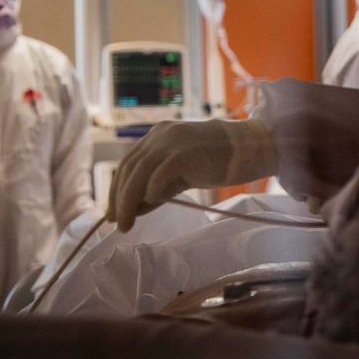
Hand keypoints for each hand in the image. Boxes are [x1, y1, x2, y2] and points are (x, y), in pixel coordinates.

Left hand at [108, 119, 275, 231]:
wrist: (245, 150)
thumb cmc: (214, 162)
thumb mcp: (180, 174)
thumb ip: (157, 187)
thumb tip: (133, 209)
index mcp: (156, 136)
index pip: (127, 163)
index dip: (116, 188)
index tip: (113, 212)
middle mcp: (159, 135)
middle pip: (128, 168)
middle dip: (118, 198)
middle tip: (117, 222)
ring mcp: (171, 142)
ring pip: (138, 173)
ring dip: (128, 201)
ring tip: (126, 223)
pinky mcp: (183, 154)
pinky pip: (158, 176)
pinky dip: (151, 192)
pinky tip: (153, 202)